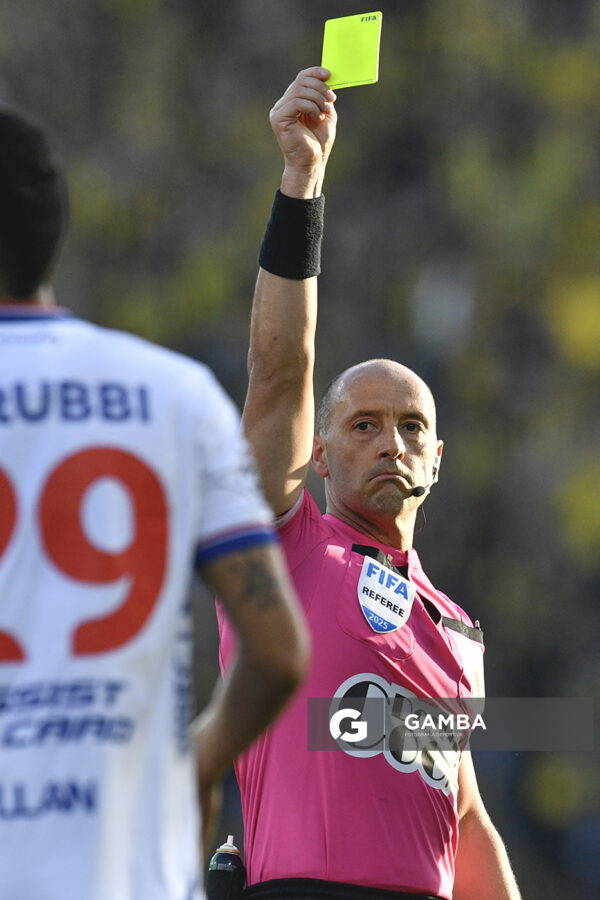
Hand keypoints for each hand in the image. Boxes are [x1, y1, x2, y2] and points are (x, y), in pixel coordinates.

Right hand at [269, 67, 337, 196]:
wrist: (311, 163)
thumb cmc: (317, 142)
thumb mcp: (325, 114)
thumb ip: (323, 97)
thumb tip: (327, 78)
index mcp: (293, 102)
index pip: (301, 78)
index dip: (314, 73)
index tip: (329, 75)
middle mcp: (283, 104)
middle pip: (301, 81)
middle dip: (320, 87)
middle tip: (331, 99)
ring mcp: (279, 111)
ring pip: (299, 90)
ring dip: (318, 98)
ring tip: (326, 111)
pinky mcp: (278, 119)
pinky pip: (296, 102)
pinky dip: (311, 106)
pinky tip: (317, 117)